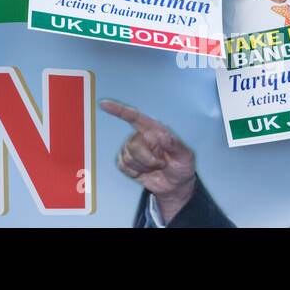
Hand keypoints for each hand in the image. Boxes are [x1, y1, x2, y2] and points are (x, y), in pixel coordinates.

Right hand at [101, 99, 196, 223]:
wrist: (176, 185)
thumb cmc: (182, 166)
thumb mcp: (185, 155)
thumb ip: (175, 144)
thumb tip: (162, 135)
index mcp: (154, 130)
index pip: (135, 117)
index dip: (119, 110)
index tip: (104, 104)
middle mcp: (141, 137)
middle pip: (132, 145)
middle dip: (148, 159)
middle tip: (162, 163)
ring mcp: (132, 150)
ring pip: (127, 157)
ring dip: (144, 167)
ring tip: (155, 167)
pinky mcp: (127, 162)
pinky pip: (123, 166)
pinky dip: (135, 172)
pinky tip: (146, 172)